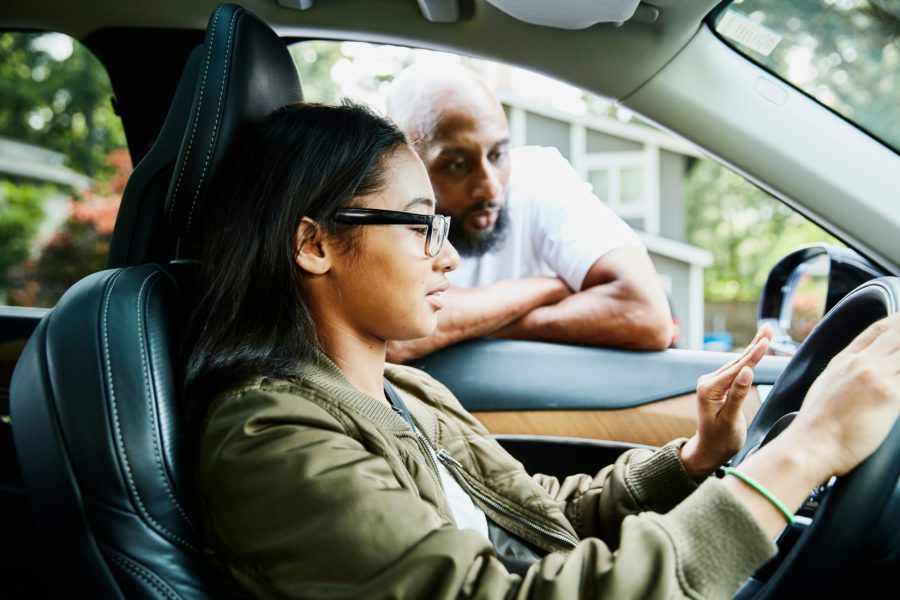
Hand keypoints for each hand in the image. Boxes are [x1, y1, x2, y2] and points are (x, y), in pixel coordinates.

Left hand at [680, 324, 772, 478]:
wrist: (709, 450)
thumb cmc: (720, 440)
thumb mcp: (730, 421)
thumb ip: (737, 396)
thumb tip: (747, 372)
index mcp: (709, 390)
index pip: (736, 369)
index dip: (753, 355)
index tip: (765, 341)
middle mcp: (708, 382)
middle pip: (736, 361)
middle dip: (754, 344)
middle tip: (768, 327)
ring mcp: (712, 383)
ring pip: (737, 363)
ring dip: (752, 348)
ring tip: (765, 332)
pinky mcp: (719, 386)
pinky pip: (736, 369)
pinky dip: (748, 358)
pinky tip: (756, 348)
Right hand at [784, 312, 899, 478]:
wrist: (811, 444)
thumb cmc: (816, 426)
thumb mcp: (825, 388)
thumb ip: (844, 374)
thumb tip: (854, 376)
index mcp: (843, 360)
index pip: (877, 329)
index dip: (897, 322)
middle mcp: (861, 363)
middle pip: (897, 334)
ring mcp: (876, 376)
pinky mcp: (891, 395)